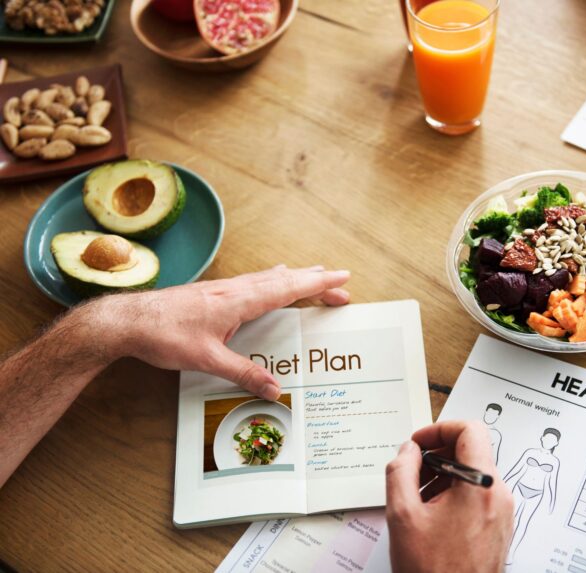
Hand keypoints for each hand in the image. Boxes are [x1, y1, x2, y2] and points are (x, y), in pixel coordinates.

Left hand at [90, 266, 349, 399]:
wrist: (127, 321)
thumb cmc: (164, 335)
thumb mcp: (207, 359)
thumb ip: (243, 374)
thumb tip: (274, 390)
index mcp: (239, 300)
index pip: (288, 288)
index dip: (317, 283)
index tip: (342, 279)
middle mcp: (235, 289)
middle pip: (284, 279)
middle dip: (315, 281)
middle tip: (341, 285)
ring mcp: (224, 289)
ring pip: (269, 277)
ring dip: (295, 278)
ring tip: (314, 276)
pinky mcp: (213, 294)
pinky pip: (254, 281)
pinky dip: (274, 280)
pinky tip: (271, 281)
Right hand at [386, 421, 514, 572]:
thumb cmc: (433, 571)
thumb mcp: (402, 515)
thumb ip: (400, 471)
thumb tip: (408, 450)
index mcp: (480, 486)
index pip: (470, 430)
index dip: (439, 428)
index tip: (418, 443)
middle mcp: (499, 495)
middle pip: (471, 450)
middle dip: (437, 455)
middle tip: (411, 471)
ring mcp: (503, 512)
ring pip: (473, 473)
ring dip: (443, 476)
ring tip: (417, 498)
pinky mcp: (499, 527)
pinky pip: (478, 495)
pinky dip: (454, 493)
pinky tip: (431, 514)